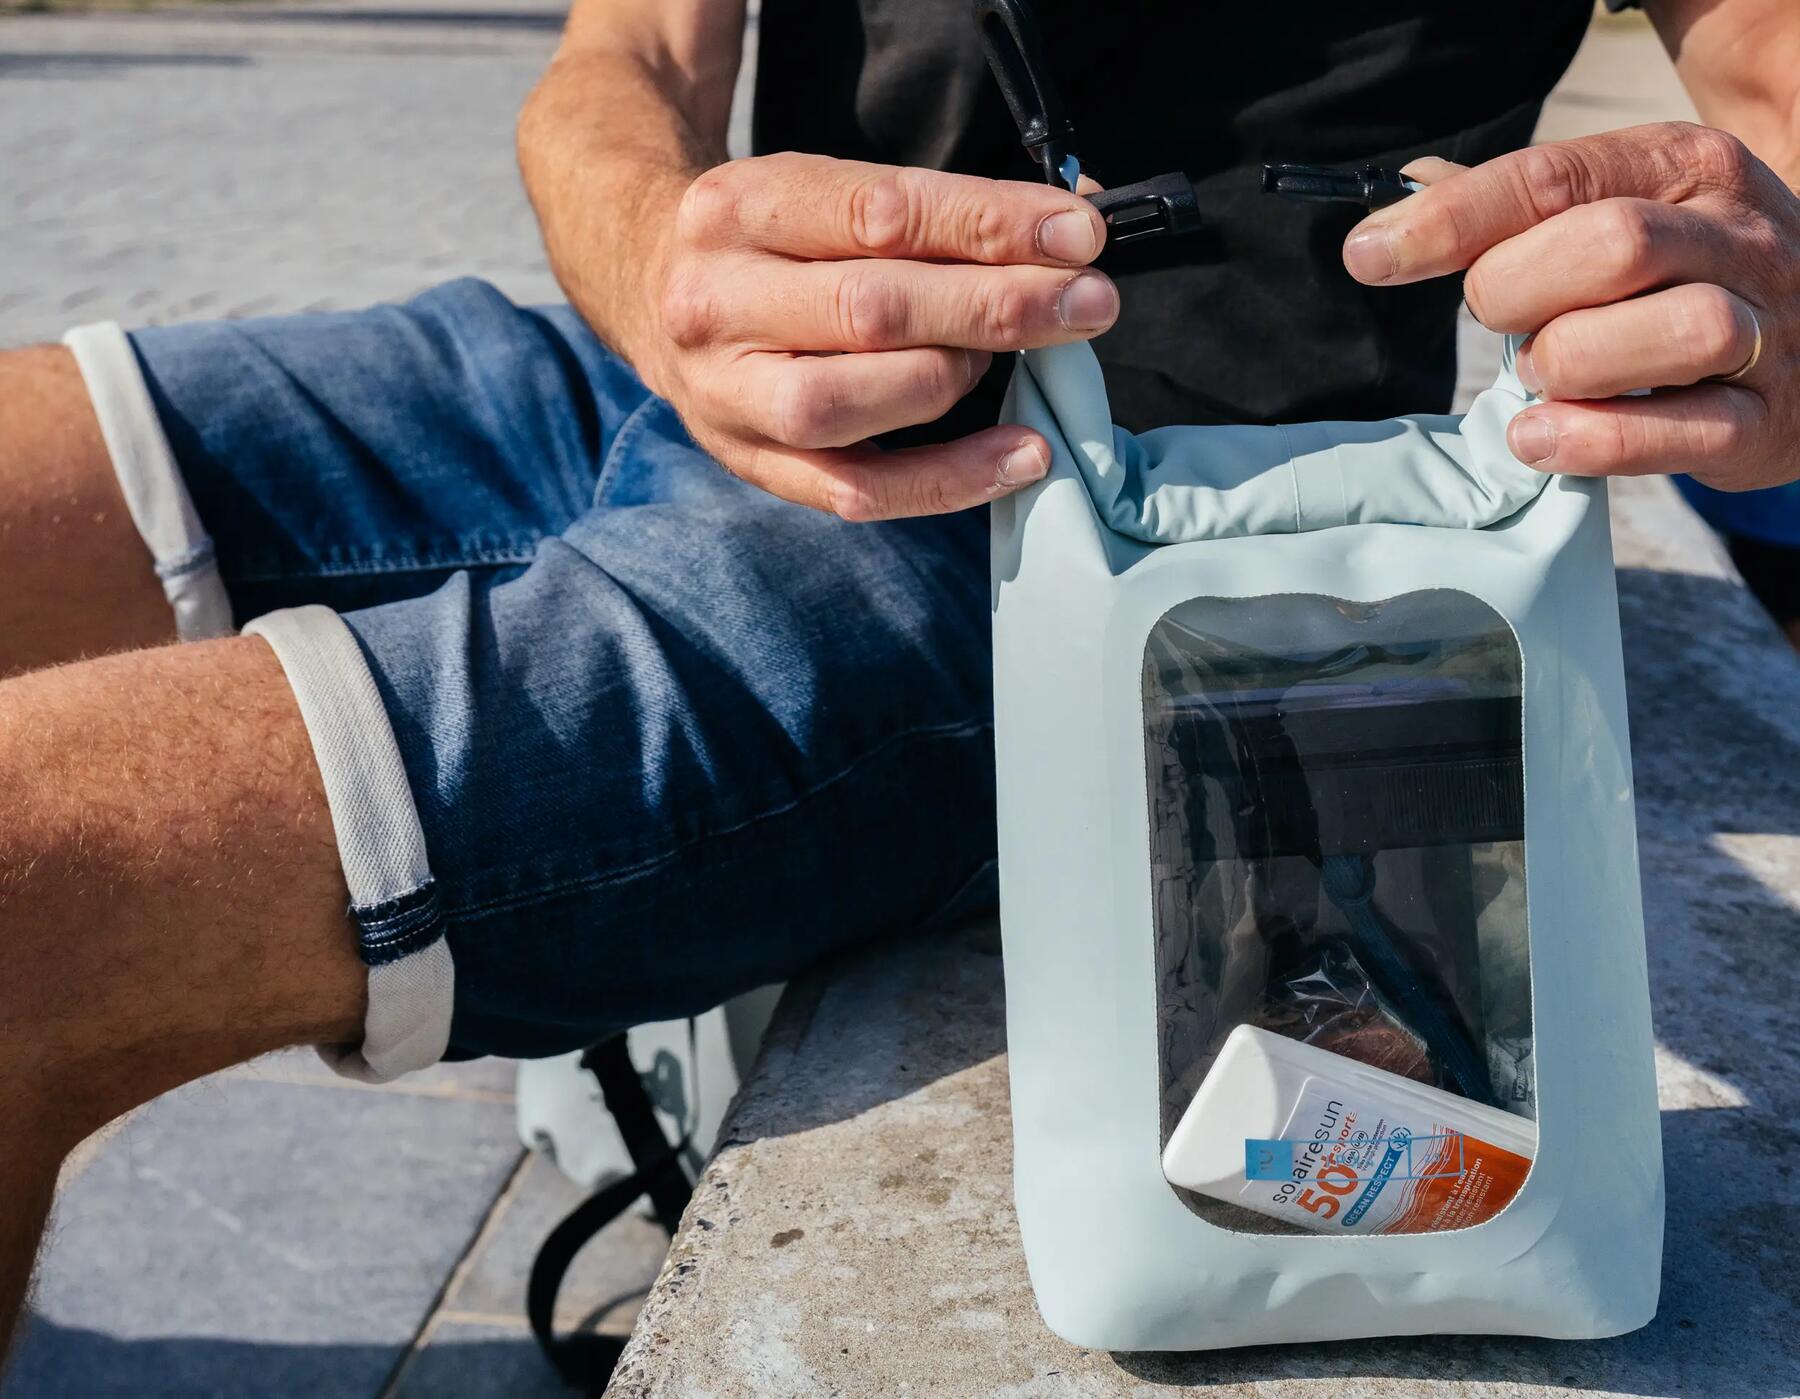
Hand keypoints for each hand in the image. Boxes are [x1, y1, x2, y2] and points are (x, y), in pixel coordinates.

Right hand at [644, 153, 1114, 518]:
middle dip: (997, 308)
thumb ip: (939, 210)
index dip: (989, 227)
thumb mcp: (827, 191)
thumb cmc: (770, 238)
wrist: (647, 284)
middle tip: (1088, 305)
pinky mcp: (748, 461)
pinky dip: (951, 479)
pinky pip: (857, 491)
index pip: (881, 214)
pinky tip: (1021, 455)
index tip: (1078, 235)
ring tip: (1007, 361)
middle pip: (872, 311)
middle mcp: (717, 300)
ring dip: (958, 380)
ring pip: (855, 403)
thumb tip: (1070, 231)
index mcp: (740, 207)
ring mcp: (725, 392)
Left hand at [1342, 123, 1799, 491]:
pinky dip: (1597, 440)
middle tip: (1500, 321)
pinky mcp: (1765, 419)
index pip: (1556, 176)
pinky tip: (1541, 437)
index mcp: (1685, 167)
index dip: (1452, 220)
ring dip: (1570, 363)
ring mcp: (1765, 328)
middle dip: (1519, 290)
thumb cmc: (1680, 272)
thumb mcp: (1620, 209)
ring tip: (1542, 377)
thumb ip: (1519, 210)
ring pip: (1672, 332)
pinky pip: (1687, 431)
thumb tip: (1403, 198)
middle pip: (1612, 246)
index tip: (1370, 255)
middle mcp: (1736, 235)